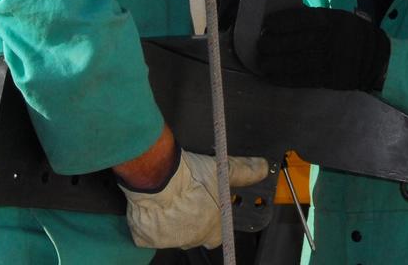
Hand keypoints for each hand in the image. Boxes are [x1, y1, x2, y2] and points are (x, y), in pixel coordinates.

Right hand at [120, 148, 270, 248]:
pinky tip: (152, 205)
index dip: (213, 220)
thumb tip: (261, 168)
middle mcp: (191, 238)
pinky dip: (150, 222)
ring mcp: (168, 239)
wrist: (156, 179)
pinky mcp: (146, 238)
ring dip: (172, 220)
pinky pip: (149, 233)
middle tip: (186, 198)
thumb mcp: (221, 170)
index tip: (208, 207)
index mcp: (211, 227)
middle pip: (194, 233)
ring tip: (169, 198)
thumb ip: (243, 171)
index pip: (217, 234)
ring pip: (173, 233)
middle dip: (191, 219)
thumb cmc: (187, 178)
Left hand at [256, 7, 390, 90]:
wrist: (378, 60)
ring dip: (275, 63)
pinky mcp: (329, 79)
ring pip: (296, 61)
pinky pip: (303, 79)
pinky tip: (272, 76)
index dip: (281, 22)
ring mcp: (330, 61)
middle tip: (260, 44)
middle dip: (274, 44)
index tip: (266, 25)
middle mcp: (330, 40)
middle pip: (296, 41)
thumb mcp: (339, 18)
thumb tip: (284, 22)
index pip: (301, 19)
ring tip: (262, 62)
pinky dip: (285, 78)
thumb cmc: (353, 34)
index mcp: (332, 20)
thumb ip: (316, 19)